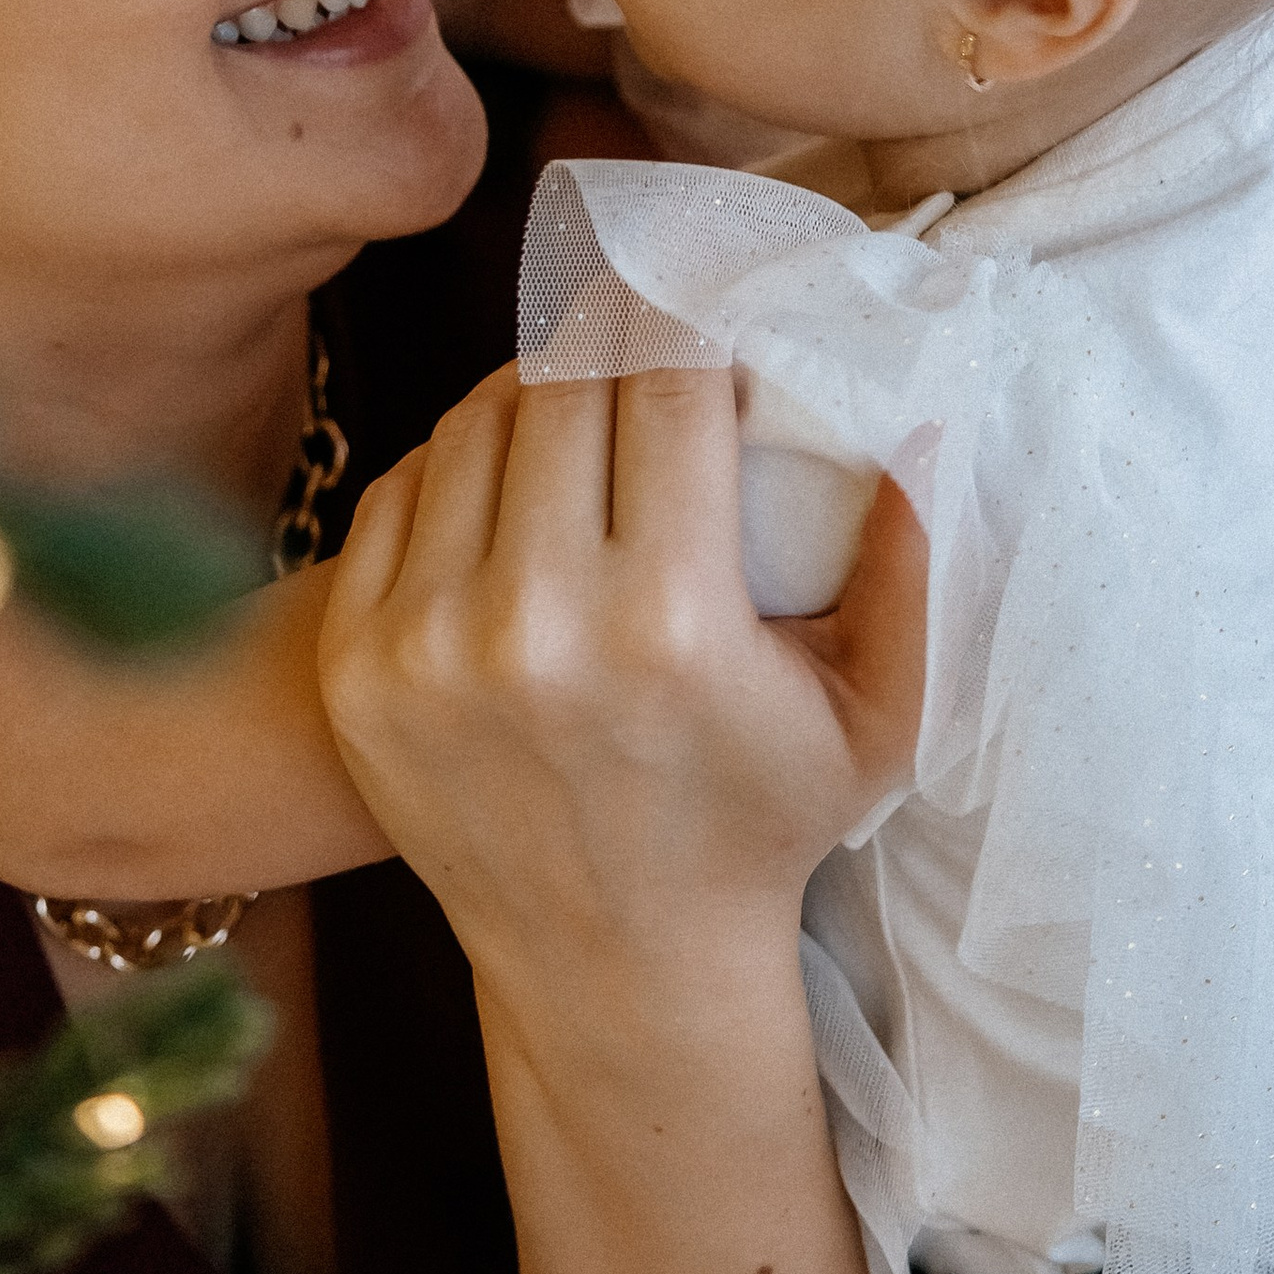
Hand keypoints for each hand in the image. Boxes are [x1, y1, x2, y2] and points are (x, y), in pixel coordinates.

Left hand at [317, 362, 928, 1003]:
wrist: (614, 961)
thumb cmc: (760, 822)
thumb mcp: (876, 711)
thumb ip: (909, 559)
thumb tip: (918, 409)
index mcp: (670, 625)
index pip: (668, 386)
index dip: (689, 324)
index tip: (706, 312)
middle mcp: (533, 629)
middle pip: (563, 385)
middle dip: (611, 343)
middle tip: (643, 340)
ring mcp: (423, 647)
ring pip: (473, 424)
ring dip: (531, 393)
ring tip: (580, 402)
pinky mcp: (354, 667)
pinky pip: (399, 490)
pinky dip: (455, 463)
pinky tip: (508, 478)